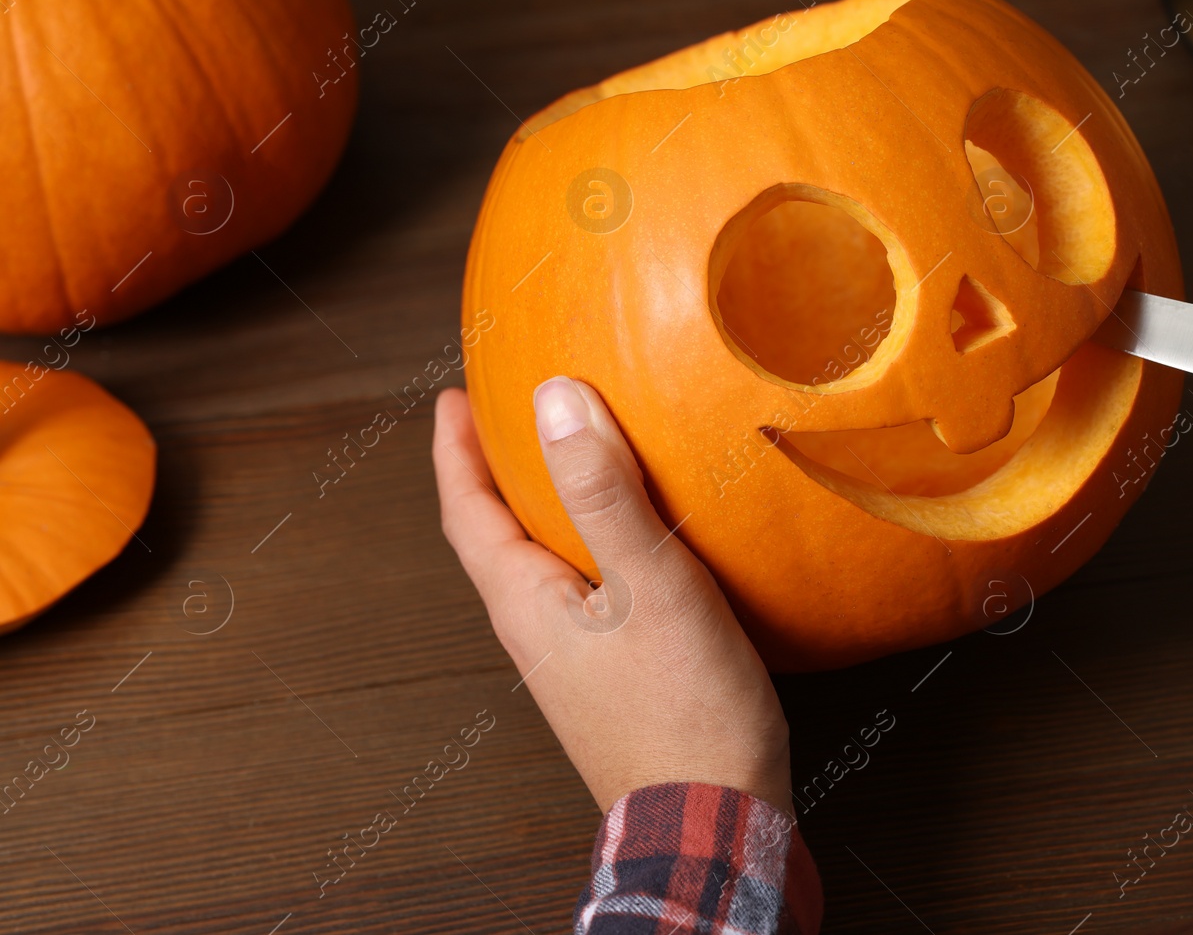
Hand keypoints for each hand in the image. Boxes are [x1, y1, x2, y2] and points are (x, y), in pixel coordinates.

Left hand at [432, 380, 791, 813]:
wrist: (713, 821)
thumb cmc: (683, 710)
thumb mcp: (648, 584)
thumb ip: (602, 492)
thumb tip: (555, 400)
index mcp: (525, 603)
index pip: (467, 511)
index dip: (455, 449)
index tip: (451, 398)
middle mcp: (535, 632)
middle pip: (495, 537)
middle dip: (494, 472)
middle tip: (506, 418)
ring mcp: (571, 660)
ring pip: (540, 565)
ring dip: (541, 508)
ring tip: (570, 463)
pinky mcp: (611, 678)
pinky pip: (583, 590)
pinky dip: (589, 543)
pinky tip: (635, 538)